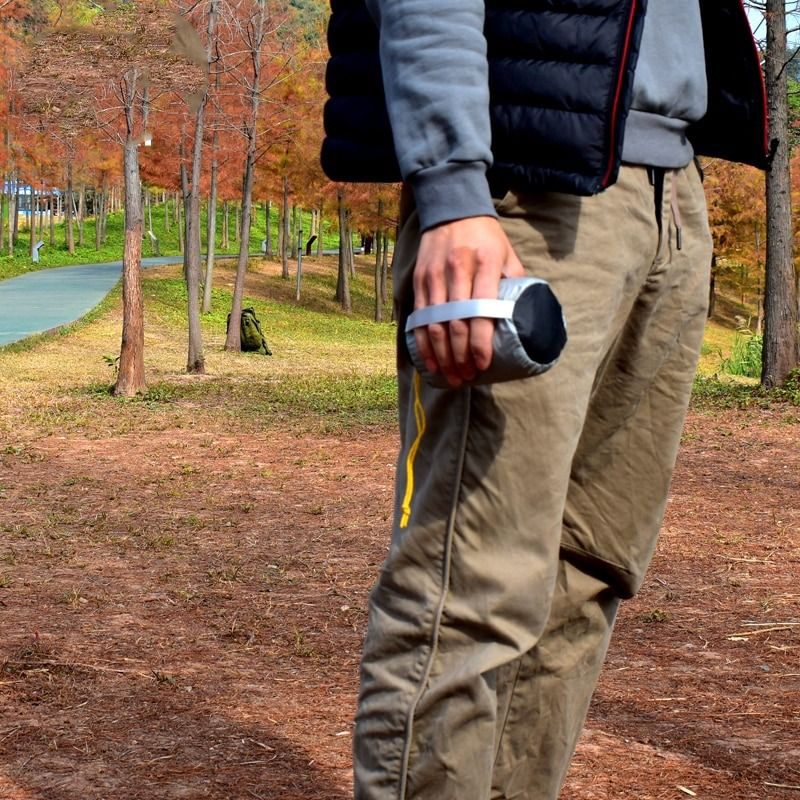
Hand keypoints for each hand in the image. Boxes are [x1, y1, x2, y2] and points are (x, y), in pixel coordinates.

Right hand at [413, 216, 524, 386]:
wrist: (452, 209)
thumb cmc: (486, 238)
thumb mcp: (507, 255)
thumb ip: (515, 286)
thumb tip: (524, 319)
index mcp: (484, 264)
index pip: (480, 312)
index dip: (480, 343)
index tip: (482, 364)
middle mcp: (457, 270)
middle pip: (454, 323)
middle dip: (460, 356)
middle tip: (466, 376)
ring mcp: (434, 276)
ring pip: (434, 324)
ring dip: (442, 355)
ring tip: (451, 375)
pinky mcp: (419, 280)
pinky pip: (419, 318)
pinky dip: (423, 343)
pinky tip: (431, 360)